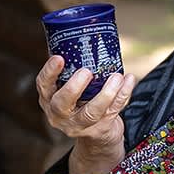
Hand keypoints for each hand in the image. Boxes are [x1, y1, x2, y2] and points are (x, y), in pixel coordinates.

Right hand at [36, 56, 135, 173]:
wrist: (97, 138)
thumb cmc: (81, 104)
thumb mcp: (69, 92)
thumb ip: (71, 72)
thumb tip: (79, 35)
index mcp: (49, 100)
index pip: (43, 86)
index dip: (49, 72)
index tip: (59, 57)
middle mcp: (60, 115)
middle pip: (62, 104)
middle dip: (74, 87)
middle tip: (86, 71)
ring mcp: (80, 125)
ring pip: (92, 111)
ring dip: (106, 93)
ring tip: (117, 76)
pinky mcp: (100, 130)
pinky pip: (113, 111)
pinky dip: (123, 95)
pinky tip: (129, 80)